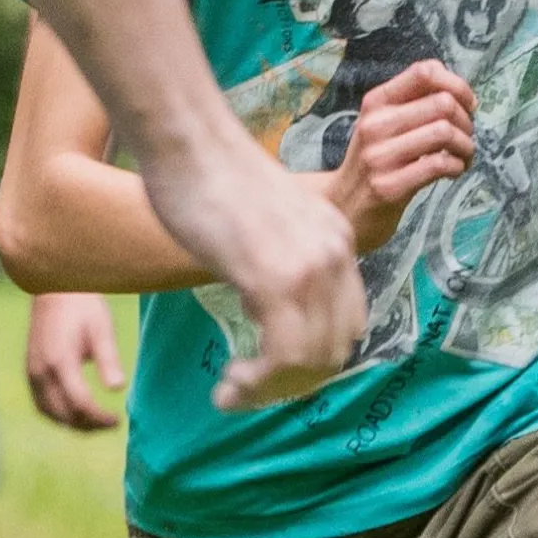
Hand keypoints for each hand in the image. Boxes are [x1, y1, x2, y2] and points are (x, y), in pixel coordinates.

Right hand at [23, 289, 126, 430]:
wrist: (55, 289)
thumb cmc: (83, 306)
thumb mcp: (101, 328)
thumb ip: (108, 358)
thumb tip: (118, 388)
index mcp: (60, 361)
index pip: (80, 403)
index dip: (99, 418)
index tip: (118, 420)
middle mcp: (41, 371)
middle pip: (64, 414)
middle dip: (89, 425)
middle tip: (111, 424)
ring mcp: (32, 372)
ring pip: (49, 413)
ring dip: (73, 424)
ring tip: (96, 423)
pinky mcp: (30, 370)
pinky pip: (41, 403)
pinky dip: (58, 415)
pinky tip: (76, 413)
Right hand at [132, 131, 361, 408]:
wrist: (188, 141)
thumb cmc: (208, 178)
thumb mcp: (264, 226)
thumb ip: (278, 263)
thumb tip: (268, 307)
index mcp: (336, 240)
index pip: (349, 322)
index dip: (314, 360)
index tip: (272, 372)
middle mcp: (335, 255)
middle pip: (337, 347)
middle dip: (294, 384)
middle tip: (248, 393)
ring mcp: (309, 267)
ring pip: (313, 360)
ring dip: (272, 391)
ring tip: (232, 395)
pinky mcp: (274, 277)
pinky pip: (284, 356)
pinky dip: (258, 385)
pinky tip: (228, 387)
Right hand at [328, 62, 476, 255]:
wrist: (343, 208)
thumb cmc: (375, 162)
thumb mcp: (383, 124)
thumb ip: (413, 104)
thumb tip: (459, 92)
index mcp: (376, 102)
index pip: (425, 72)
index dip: (457, 85)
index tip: (468, 105)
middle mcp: (375, 124)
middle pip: (443, 103)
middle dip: (467, 121)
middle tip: (466, 137)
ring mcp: (380, 156)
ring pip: (445, 132)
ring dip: (466, 146)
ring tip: (463, 156)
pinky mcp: (389, 186)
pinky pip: (439, 165)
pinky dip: (457, 166)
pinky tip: (453, 171)